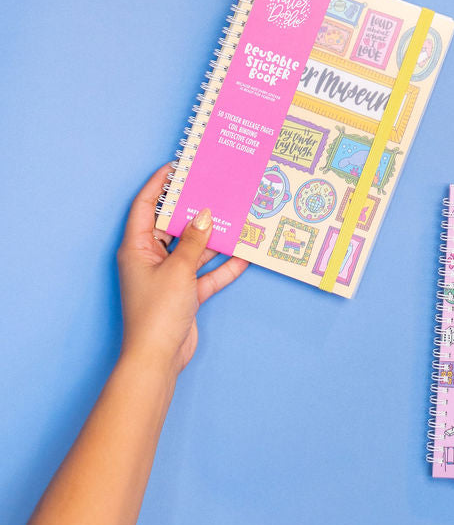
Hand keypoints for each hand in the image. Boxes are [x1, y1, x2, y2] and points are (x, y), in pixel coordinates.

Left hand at [117, 166, 247, 376]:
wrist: (158, 359)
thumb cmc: (158, 312)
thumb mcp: (179, 269)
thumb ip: (194, 240)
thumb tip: (205, 214)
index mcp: (137, 247)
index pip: (145, 206)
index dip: (159, 184)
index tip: (178, 166)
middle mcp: (151, 258)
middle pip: (173, 225)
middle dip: (194, 208)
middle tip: (215, 186)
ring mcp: (169, 276)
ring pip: (193, 248)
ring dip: (214, 236)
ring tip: (237, 214)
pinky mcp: (185, 293)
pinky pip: (206, 272)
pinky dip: (223, 265)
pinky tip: (245, 253)